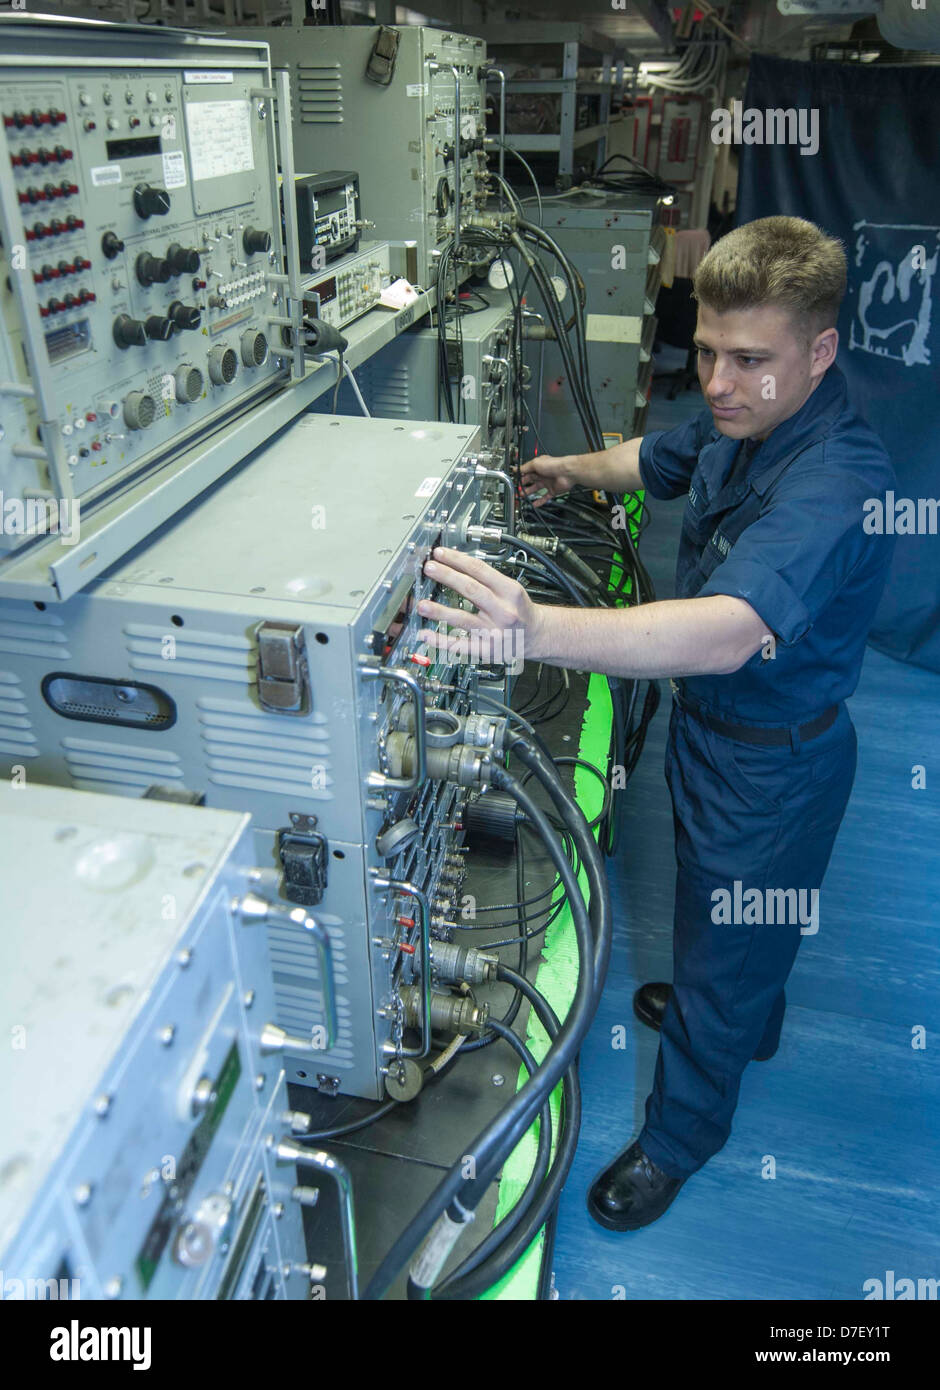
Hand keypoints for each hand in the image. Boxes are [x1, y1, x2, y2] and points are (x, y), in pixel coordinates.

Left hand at [416, 547, 545, 664]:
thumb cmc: (519, 610)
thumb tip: (455, 563)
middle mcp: (503, 611)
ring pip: (463, 619)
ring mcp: (494, 632)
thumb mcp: (511, 589)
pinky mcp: (487, 650)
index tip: (440, 554)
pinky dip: (441, 641)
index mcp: (510, 591)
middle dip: (447, 577)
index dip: (457, 560)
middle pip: (471, 590)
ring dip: (439, 612)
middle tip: (429, 568)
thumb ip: (486, 578)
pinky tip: (426, 635)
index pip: (480, 570)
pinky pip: (460, 646)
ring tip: (422, 605)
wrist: (535, 636)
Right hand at [519, 453, 581, 506]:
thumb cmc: (554, 465)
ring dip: (528, 493)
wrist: (567, 472)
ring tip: (522, 496)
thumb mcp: (535, 463)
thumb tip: (517, 469)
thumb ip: (525, 467)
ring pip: (536, 489)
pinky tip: (534, 504)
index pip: (527, 472)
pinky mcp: (553, 490)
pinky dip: (539, 501)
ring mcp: (548, 483)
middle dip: (523, 486)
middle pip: (530, 481)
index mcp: (538, 467)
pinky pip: (544, 497)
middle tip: (517, 490)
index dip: (521, 477)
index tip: (515, 481)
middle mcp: (543, 474)